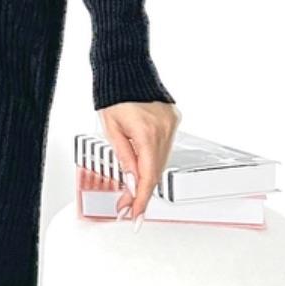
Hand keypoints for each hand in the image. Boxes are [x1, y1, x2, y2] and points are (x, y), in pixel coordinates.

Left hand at [100, 98, 181, 218]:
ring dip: (147, 178)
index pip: (146, 177)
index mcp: (147, 133)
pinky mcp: (173, 121)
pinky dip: (154, 161)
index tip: (134, 215)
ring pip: (161, 162)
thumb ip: (123, 158)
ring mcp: (171, 125)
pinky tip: (143, 169)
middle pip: (155, 172)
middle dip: (141, 193)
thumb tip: (131, 183)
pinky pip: (165, 148)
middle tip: (126, 208)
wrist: (125, 70)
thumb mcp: (111, 130)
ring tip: (131, 192)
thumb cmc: (114, 96)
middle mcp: (164, 130)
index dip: (141, 200)